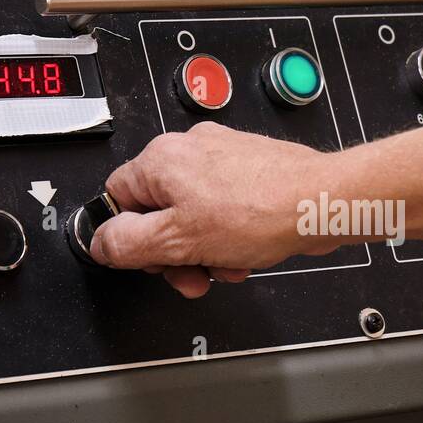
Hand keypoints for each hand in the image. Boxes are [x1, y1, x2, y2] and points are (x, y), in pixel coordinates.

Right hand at [90, 122, 336, 297]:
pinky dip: (229, 235)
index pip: (117, 198)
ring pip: (193, 215)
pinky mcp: (249, 169)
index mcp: (161, 160)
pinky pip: (223, 209)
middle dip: (174, 251)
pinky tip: (245, 251)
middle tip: (192, 273)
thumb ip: (129, 244)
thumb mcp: (179, 241)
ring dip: (205, 249)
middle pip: (158, 211)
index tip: (150, 260)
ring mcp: (222, 157)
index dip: (130, 237)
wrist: (321, 202)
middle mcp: (189, 149)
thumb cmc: (261, 212)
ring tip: (227, 262)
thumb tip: (101, 243)